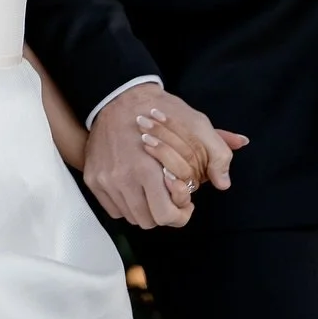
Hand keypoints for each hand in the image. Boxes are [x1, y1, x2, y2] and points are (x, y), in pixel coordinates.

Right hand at [84, 83, 248, 231]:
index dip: (181, 214)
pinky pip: (113, 208)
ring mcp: (105, 180)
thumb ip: (217, 154)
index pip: (166, 216)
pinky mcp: (93, 178)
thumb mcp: (197, 124)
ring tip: (154, 191)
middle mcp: (123, 179)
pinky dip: (127, 204)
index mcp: (147, 169)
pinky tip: (136, 188)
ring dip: (146, 209)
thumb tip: (224, 183)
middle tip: (171, 199)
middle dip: (164, 214)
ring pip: (130, 217)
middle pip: (148, 221)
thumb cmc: (160, 111)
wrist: (117, 96)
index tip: (185, 203)